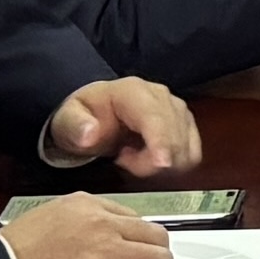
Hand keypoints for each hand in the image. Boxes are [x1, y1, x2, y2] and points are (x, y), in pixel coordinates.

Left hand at [38, 76, 201, 177]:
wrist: (94, 116)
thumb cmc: (83, 117)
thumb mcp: (68, 120)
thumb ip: (75, 125)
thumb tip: (90, 133)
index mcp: (133, 91)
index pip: (155, 117)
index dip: (162, 141)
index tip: (162, 165)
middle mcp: (162, 97)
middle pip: (175, 136)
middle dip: (151, 162)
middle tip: (121, 161)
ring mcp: (177, 111)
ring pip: (186, 149)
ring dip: (161, 166)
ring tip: (131, 158)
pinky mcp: (186, 126)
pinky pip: (191, 156)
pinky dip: (172, 167)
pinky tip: (147, 159)